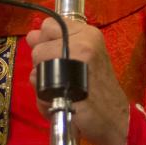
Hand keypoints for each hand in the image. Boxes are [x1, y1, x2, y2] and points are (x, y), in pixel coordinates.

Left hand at [27, 18, 130, 144]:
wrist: (115, 119)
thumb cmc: (97, 90)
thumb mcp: (82, 58)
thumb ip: (56, 44)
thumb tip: (31, 36)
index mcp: (87, 32)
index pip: (48, 26)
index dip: (46, 43)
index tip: (57, 58)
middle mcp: (84, 40)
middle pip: (38, 46)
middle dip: (42, 64)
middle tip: (63, 78)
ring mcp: (78, 60)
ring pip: (36, 66)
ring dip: (42, 83)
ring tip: (62, 92)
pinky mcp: (69, 81)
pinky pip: (39, 86)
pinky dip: (42, 98)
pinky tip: (58, 102)